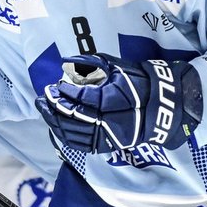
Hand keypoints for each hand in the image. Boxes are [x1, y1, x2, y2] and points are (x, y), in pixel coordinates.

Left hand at [35, 53, 201, 153]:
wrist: (162, 107)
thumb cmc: (139, 82)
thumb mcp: (118, 67)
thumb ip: (92, 63)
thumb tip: (66, 61)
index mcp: (114, 99)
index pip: (83, 98)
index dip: (66, 92)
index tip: (55, 85)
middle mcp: (111, 121)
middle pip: (76, 118)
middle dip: (55, 108)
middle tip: (44, 97)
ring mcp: (110, 136)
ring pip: (76, 134)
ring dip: (57, 122)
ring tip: (46, 110)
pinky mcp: (109, 145)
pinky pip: (82, 145)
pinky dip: (66, 136)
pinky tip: (57, 127)